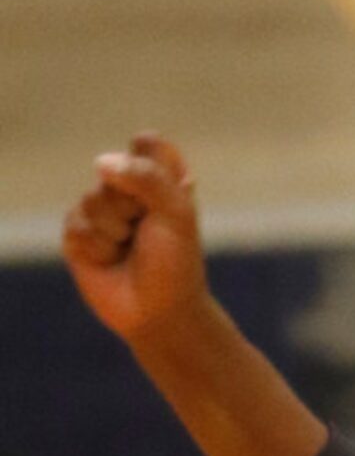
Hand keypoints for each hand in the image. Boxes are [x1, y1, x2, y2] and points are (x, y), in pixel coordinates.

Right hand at [62, 133, 207, 344]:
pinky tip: (109, 261)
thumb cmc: (175, 263)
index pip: (146, 142)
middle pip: (113, 169)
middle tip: (147, 231)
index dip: (148, 164)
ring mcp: (99, 211)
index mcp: (160, 180)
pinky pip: (77, 225)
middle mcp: (128, 190)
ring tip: (129, 248)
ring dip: (115, 230)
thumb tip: (102, 162)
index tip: (166, 193)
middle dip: (132, 205)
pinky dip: (98, 247)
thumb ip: (148, 178)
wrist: (159, 312)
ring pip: (92, 199)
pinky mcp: (78, 235)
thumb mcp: (176, 215)